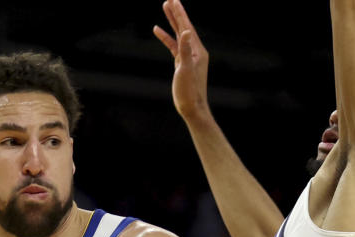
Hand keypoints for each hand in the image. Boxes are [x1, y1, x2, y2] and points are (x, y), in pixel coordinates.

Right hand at [154, 0, 210, 122]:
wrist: (191, 107)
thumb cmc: (189, 91)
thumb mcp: (186, 69)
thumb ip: (185, 50)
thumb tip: (185, 31)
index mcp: (197, 50)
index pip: (187, 27)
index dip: (180, 13)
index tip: (174, 0)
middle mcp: (194, 51)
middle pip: (184, 27)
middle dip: (176, 13)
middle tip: (169, 0)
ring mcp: (188, 56)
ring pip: (178, 34)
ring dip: (171, 21)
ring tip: (165, 7)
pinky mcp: (181, 63)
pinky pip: (173, 46)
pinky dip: (166, 38)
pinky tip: (157, 30)